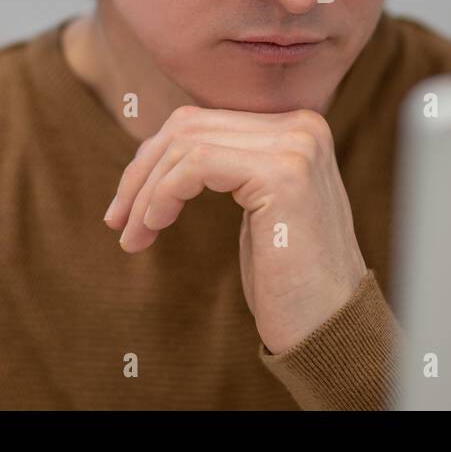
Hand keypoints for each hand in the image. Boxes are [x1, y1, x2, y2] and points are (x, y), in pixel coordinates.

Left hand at [103, 105, 368, 354]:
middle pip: (189, 126)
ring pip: (186, 143)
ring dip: (144, 191)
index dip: (153, 159)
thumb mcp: (259, 209)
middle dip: (141, 171)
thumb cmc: (290, 280)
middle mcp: (302, 126)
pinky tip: (153, 228)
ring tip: (131, 235)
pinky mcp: (283, 173)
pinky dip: (162, 195)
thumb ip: (231, 167)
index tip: (126, 206)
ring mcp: (296, 146)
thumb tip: (160, 149)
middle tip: (117, 220)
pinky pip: (195, 165)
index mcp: (298, 128)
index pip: (203, 122)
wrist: (333, 329)